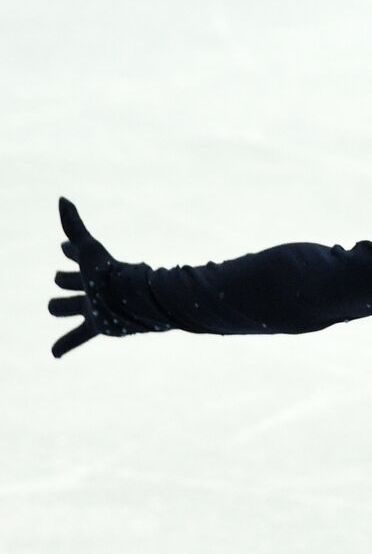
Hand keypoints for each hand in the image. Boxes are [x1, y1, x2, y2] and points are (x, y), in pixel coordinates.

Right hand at [48, 197, 151, 357]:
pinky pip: (77, 338)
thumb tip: (62, 198)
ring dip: (62, 308)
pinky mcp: (98, 326)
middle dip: (64, 280)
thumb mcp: (88, 249)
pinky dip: (65, 344)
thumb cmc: (111, 274)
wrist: (135, 303)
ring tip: (56, 310)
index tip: (66, 247)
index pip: (73, 255)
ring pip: (69, 308)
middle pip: (68, 282)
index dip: (70, 251)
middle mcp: (91, 287)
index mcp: (89, 267)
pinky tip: (55, 354)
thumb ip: (74, 225)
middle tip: (60, 279)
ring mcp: (94, 307)